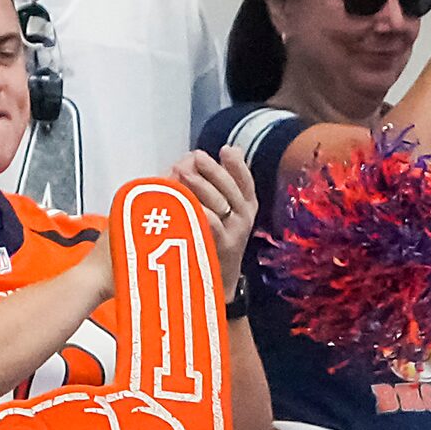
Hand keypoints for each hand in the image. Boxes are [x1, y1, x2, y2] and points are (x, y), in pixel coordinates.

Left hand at [168, 148, 257, 273]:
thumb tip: (232, 150)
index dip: (236, 164)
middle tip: (195, 157)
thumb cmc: (216, 237)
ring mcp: (234, 232)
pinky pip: (211, 224)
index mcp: (247, 205)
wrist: (219, 279)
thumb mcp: (226, 209)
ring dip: (200, 185)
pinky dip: (199, 211)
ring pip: (219, 203)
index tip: (224, 150)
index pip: (245, 180)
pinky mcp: (221, 247)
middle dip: (212, 170)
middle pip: (230, 188)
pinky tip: (186, 201)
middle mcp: (245, 217)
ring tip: (182, 173)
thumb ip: (226, 182)